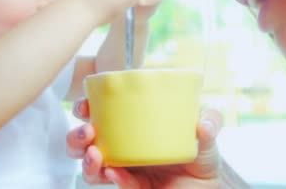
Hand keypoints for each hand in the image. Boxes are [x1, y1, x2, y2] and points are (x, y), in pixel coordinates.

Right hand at [67, 99, 221, 188]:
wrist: (209, 185)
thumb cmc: (200, 153)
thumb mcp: (206, 130)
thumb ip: (210, 119)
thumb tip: (202, 124)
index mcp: (131, 126)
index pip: (100, 114)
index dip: (85, 108)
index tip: (86, 105)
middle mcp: (122, 147)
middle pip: (84, 142)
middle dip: (76, 137)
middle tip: (87, 131)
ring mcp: (125, 169)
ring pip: (92, 168)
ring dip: (86, 160)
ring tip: (94, 155)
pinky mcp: (133, 188)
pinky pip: (117, 183)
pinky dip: (113, 177)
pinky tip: (115, 172)